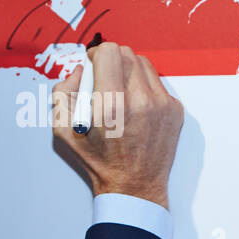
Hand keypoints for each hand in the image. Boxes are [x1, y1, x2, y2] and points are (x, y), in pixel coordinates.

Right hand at [52, 43, 183, 208]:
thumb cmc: (98, 162)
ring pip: (144, 64)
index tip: (92, 65)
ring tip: (120, 93)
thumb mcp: (64, 131)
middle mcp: (140, 101)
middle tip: (103, 80)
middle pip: (126, 53)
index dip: (96, 54)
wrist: (134, 187)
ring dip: (128, 71)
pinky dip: (144, 87)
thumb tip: (79, 71)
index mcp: (111, 106)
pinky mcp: (175, 109)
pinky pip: (157, 82)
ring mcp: (162, 104)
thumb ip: (62, 94)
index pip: (108, 51)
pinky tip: (135, 108)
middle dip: (111, 60)